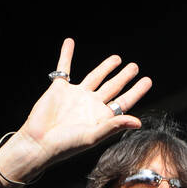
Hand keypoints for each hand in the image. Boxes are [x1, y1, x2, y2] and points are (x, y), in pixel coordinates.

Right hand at [0, 38, 152, 177]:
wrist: (39, 142)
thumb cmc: (66, 145)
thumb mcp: (92, 136)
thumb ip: (114, 126)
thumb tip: (138, 121)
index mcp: (101, 117)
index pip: (123, 101)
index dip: (136, 91)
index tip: (147, 80)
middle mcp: (90, 105)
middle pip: (112, 87)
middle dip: (124, 77)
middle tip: (134, 67)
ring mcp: (76, 96)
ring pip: (94, 76)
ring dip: (105, 67)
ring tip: (117, 58)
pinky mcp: (59, 88)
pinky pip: (63, 68)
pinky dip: (66, 55)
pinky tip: (69, 42)